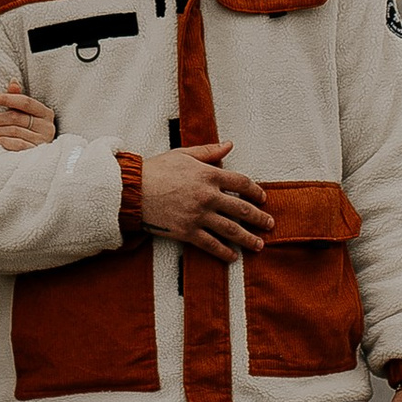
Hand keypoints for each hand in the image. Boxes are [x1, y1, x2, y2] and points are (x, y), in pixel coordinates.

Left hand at [0, 87, 57, 149]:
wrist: (44, 155)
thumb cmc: (32, 128)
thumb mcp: (27, 113)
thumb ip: (18, 97)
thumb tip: (13, 80)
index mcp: (44, 112)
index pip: (24, 102)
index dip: (5, 98)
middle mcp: (46, 126)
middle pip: (16, 118)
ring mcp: (42, 140)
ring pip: (14, 132)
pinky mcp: (36, 152)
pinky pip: (18, 146)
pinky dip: (4, 142)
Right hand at [135, 139, 272, 257]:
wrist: (132, 191)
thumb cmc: (156, 170)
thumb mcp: (183, 154)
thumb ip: (208, 151)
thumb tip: (229, 144)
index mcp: (208, 174)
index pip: (241, 183)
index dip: (255, 191)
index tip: (263, 198)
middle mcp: (208, 196)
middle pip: (242, 209)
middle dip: (259, 218)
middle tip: (270, 224)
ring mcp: (198, 215)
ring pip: (231, 229)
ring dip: (248, 238)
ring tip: (259, 245)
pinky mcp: (187, 232)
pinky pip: (211, 244)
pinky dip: (223, 252)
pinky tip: (233, 256)